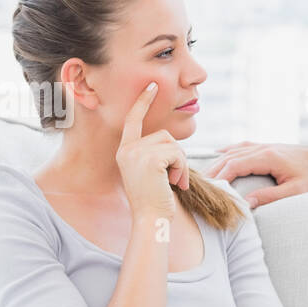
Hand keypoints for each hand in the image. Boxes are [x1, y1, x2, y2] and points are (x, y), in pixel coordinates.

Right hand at [115, 81, 189, 217]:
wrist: (150, 220)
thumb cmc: (154, 201)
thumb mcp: (149, 173)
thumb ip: (154, 155)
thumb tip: (170, 142)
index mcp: (125, 151)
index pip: (133, 120)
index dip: (143, 102)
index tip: (152, 86)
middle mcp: (127, 149)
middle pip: (164, 135)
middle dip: (177, 156)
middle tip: (175, 178)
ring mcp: (137, 153)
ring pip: (173, 144)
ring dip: (181, 164)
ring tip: (175, 182)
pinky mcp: (150, 159)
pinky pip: (177, 154)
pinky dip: (182, 168)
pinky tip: (175, 183)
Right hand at [203, 139, 307, 208]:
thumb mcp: (295, 191)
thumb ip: (271, 197)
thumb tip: (247, 204)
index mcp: (268, 157)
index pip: (234, 165)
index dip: (218, 176)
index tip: (207, 188)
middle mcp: (263, 148)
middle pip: (230, 157)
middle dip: (212, 170)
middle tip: (198, 184)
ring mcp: (265, 146)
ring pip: (234, 151)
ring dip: (218, 162)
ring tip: (204, 176)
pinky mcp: (268, 148)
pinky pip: (242, 147)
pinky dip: (229, 152)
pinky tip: (220, 156)